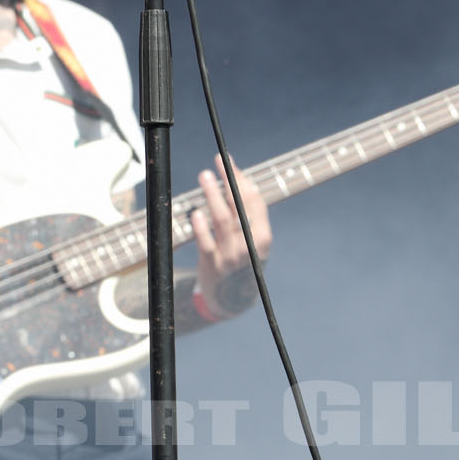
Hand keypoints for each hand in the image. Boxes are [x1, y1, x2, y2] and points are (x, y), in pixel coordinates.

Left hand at [190, 155, 271, 320]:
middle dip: (229, 180)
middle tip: (219, 161)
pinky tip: (196, 213)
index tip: (229, 163)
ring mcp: (231, 256)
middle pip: (239, 207)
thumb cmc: (242, 259)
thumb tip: (234, 178)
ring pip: (222, 220)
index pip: (255, 202)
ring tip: (205, 176)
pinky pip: (206, 242)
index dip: (241, 179)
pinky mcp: (213, 265)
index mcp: (263, 238)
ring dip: (213, 196)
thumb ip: (247, 215)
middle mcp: (249, 247)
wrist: (232, 298)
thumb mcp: (254, 241)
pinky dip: (201, 227)